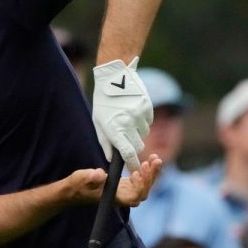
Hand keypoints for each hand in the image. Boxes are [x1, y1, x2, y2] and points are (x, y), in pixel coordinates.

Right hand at [61, 154, 161, 205]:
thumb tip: (100, 174)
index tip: (136, 173)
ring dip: (150, 173)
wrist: (73, 190)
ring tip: (155, 159)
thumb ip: (90, 177)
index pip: (133, 197)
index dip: (139, 187)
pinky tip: (147, 161)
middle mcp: (122, 197)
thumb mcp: (81, 178)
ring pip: (143, 186)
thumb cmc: (77, 186)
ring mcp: (123, 192)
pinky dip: (144, 172)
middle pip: (142, 191)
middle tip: (155, 161)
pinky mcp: (123, 185)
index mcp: (114, 198)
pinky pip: (139, 181)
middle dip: (150, 177)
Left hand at [92, 56, 152, 170]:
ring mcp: (140, 116)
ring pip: (144, 134)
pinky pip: (148, 122)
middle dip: (134, 146)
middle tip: (126, 137)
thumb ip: (105, 142)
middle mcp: (129, 124)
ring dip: (137, 131)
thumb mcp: (98, 122)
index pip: (127, 154)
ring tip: (127, 118)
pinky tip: (133, 111)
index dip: (133, 164)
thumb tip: (111, 158)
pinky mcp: (148, 108)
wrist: (115, 78)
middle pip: (138, 146)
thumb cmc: (104, 101)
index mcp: (115, 129)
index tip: (135, 169)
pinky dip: (142, 121)